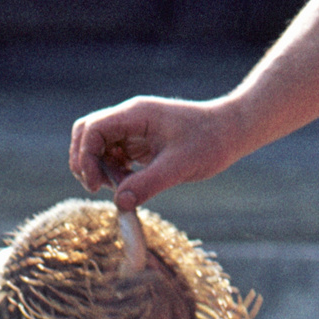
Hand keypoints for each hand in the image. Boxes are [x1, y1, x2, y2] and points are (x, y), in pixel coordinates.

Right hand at [68, 95, 241, 210]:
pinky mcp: (141, 143)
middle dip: (86, 162)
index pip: (92, 130)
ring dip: (102, 169)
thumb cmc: (210, 142)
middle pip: (87, 134)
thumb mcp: (179, 166)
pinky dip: (116, 172)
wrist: (232, 131)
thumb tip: (119, 203)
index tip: (98, 185)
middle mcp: (130, 118)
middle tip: (100, 187)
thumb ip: (148, 184)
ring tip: (123, 187)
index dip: (86, 158)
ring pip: (99, 146)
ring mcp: (134, 130)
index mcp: (136, 115)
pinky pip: (115, 155)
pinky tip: (131, 184)